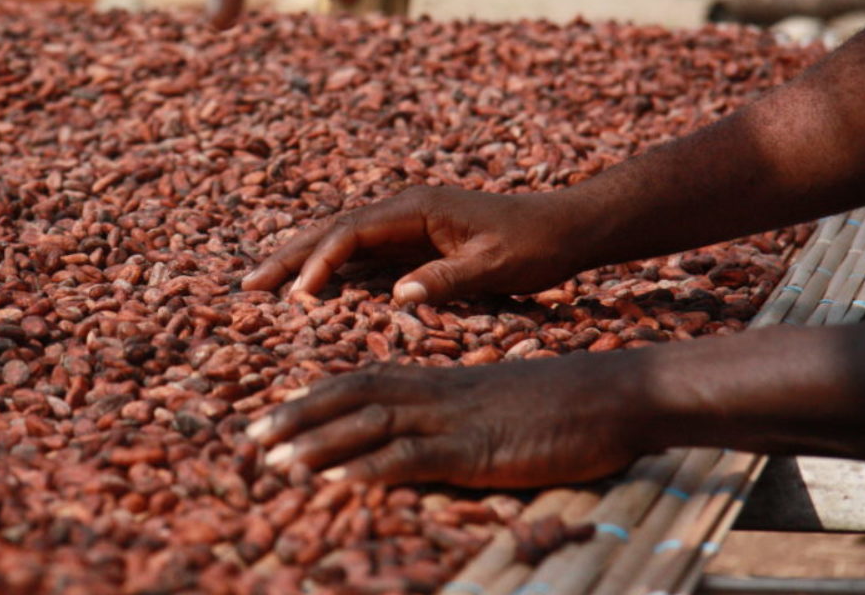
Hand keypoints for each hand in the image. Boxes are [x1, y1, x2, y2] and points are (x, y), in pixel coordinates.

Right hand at [241, 185, 580, 304]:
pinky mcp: (409, 242)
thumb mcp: (495, 266)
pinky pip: (357, 255)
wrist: (564, 228)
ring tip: (259, 287)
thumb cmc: (534, 246)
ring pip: (337, 241)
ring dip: (299, 262)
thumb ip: (446, 279)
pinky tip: (306, 291)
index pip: (351, 233)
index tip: (296, 297)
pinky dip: (327, 271)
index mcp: (416, 208)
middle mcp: (401, 210)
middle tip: (246, 287)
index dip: (320, 264)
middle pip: (330, 231)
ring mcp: (403, 225)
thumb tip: (397, 297)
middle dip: (287, 257)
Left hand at [246, 357, 649, 487]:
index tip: (273, 416)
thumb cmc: (559, 403)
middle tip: (250, 439)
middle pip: (350, 396)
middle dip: (296, 417)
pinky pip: (413, 457)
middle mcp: (435, 394)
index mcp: (437, 381)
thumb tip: (421, 444)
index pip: (360, 381)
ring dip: (319, 445)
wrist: (614, 393)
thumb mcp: (494, 406)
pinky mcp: (477, 450)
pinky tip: (339, 483)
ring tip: (276, 463)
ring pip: (370, 425)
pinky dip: (371, 469)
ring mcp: (454, 420)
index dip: (312, 397)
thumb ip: (454, 418)